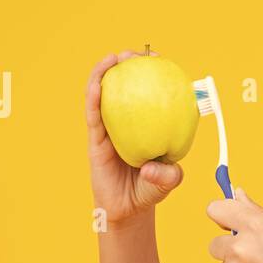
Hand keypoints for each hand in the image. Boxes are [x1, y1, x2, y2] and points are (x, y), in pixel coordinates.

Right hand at [86, 49, 184, 226]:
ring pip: (105, 95)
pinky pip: (93, 115)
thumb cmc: (151, 190)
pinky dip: (94, 97)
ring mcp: (110, 129)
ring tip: (113, 58)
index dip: (154, 74)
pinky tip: (98, 84)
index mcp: (147, 125)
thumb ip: (169, 174)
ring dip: (106, 73)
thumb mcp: (169, 180)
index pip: (150, 94)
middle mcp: (128, 123)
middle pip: (125, 86)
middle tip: (137, 53)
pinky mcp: (95, 139)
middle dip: (129, 65)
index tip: (161, 59)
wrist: (128, 210)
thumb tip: (153, 167)